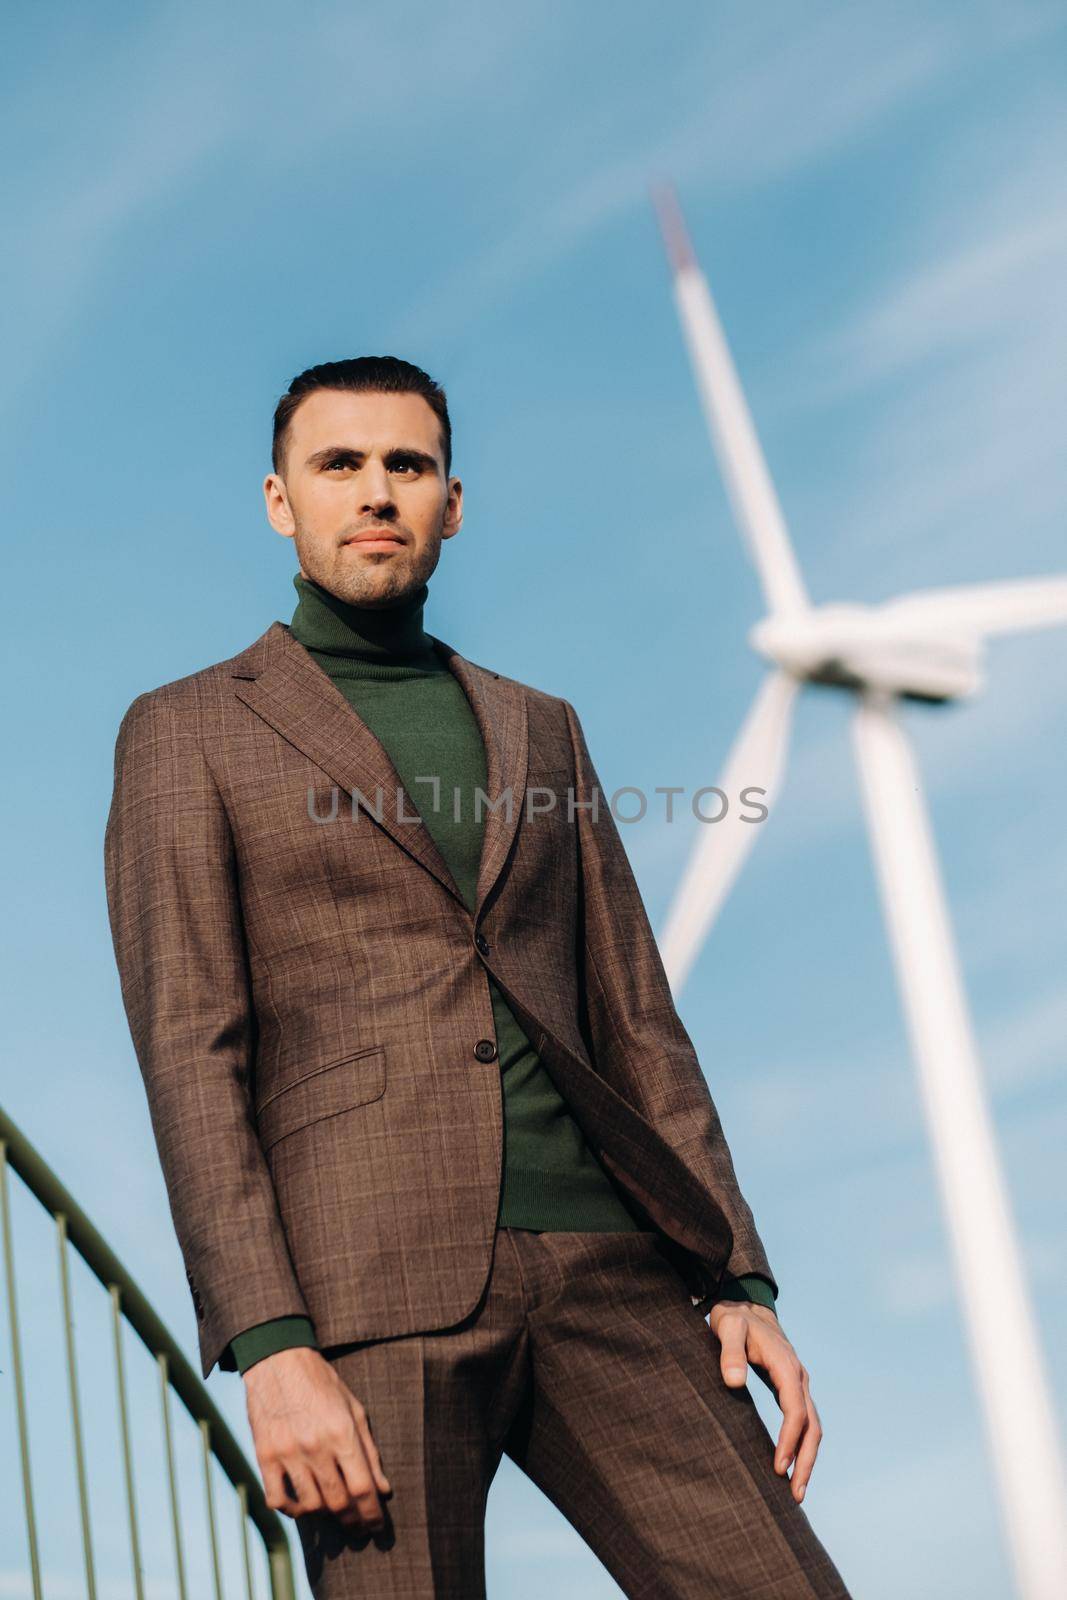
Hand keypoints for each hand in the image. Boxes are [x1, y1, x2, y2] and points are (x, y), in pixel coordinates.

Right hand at [243, 1346, 391, 1529]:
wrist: (278, 1360)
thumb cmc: (322, 1383)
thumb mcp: (354, 1409)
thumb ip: (369, 1451)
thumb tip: (383, 1489)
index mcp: (342, 1431)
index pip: (363, 1488)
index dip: (372, 1514)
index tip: (377, 1525)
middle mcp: (315, 1445)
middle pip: (338, 1502)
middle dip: (352, 1520)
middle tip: (358, 1525)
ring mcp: (287, 1452)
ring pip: (310, 1505)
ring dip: (325, 1515)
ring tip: (333, 1511)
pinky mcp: (264, 1456)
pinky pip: (277, 1498)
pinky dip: (291, 1510)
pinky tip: (302, 1506)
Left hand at [706, 1300, 821, 1503]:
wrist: (746, 1304)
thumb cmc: (734, 1318)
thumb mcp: (726, 1328)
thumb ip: (729, 1353)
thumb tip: (733, 1383)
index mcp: (786, 1364)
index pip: (795, 1409)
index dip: (789, 1440)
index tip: (778, 1468)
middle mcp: (798, 1376)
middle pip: (812, 1424)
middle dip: (806, 1460)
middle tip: (795, 1494)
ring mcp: (798, 1382)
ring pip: (813, 1425)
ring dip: (808, 1457)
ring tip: (796, 1491)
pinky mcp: (791, 1388)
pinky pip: (804, 1421)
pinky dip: (802, 1445)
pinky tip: (791, 1464)